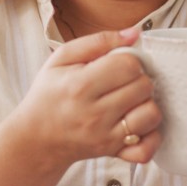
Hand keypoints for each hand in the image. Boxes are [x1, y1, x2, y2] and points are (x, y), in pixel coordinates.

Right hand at [10, 28, 162, 164]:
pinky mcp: (112, 152)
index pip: (129, 65)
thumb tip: (134, 33)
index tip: (120, 64)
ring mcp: (105, 136)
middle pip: (144, 87)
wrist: (35, 138)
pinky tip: (139, 125)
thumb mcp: (62, 59)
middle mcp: (95, 113)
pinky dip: (151, 137)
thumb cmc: (49, 94)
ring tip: (132, 101)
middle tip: (125, 82)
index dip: (130, 60)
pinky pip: (146, 149)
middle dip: (139, 79)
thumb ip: (98, 42)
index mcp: (81, 85)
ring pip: (151, 115)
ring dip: (147, 104)